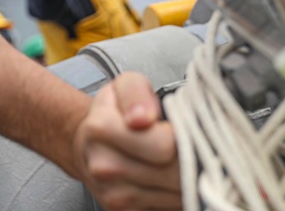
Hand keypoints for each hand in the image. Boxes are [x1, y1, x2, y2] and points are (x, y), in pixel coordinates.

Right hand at [72, 72, 180, 210]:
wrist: (91, 146)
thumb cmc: (114, 113)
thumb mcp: (125, 85)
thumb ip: (137, 92)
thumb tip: (144, 117)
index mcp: (102, 129)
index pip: (164, 145)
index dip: (182, 133)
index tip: (181, 126)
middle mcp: (104, 166)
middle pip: (174, 173)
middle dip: (192, 158)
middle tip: (193, 143)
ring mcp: (114, 195)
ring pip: (176, 195)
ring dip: (188, 178)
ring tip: (181, 159)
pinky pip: (168, 207)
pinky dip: (177, 195)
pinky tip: (170, 178)